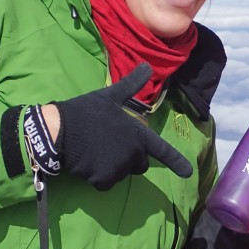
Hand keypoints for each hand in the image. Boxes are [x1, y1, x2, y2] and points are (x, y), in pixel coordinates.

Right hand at [54, 63, 191, 189]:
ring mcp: (119, 168)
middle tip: (108, 144)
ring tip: (94, 150)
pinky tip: (87, 162)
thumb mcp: (111, 96)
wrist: (60, 129)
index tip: (188, 173)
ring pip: (120, 174)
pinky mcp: (103, 179)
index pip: (162, 151)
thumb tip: (147, 65)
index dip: (177, 162)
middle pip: (139, 165)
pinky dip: (97, 176)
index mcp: (138, 135)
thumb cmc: (86, 111)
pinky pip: (105, 183)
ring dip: (111, 167)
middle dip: (129, 158)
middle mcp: (133, 154)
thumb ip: (131, 85)